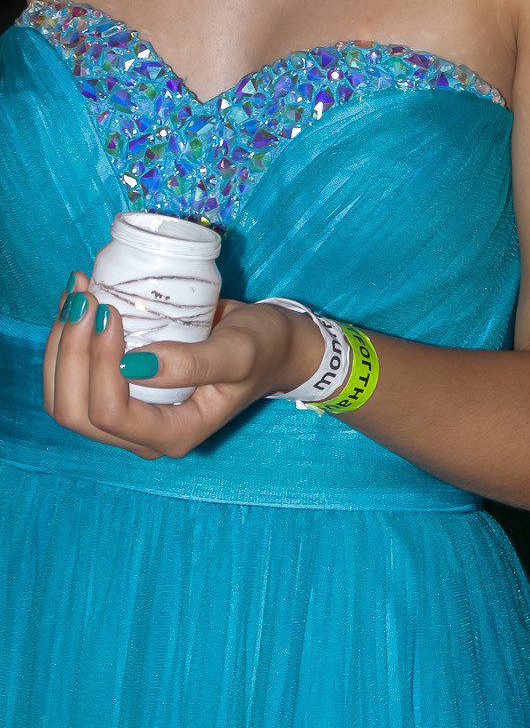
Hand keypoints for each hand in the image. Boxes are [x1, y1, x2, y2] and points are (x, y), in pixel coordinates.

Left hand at [43, 272, 324, 458]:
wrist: (270, 344)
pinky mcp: (119, 391)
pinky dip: (65, 341)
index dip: (98, 365)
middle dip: (70, 353)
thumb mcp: (237, 353)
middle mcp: (142, 434)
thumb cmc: (261, 348)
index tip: (110, 311)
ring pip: (64, 398)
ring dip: (61, 346)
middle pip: (76, 411)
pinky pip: (73, 378)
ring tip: (77, 293)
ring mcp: (127, 414)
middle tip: (85, 297)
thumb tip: (133, 364)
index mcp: (173, 434)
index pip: (112, 414)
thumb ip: (192, 364)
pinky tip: (75, 301)